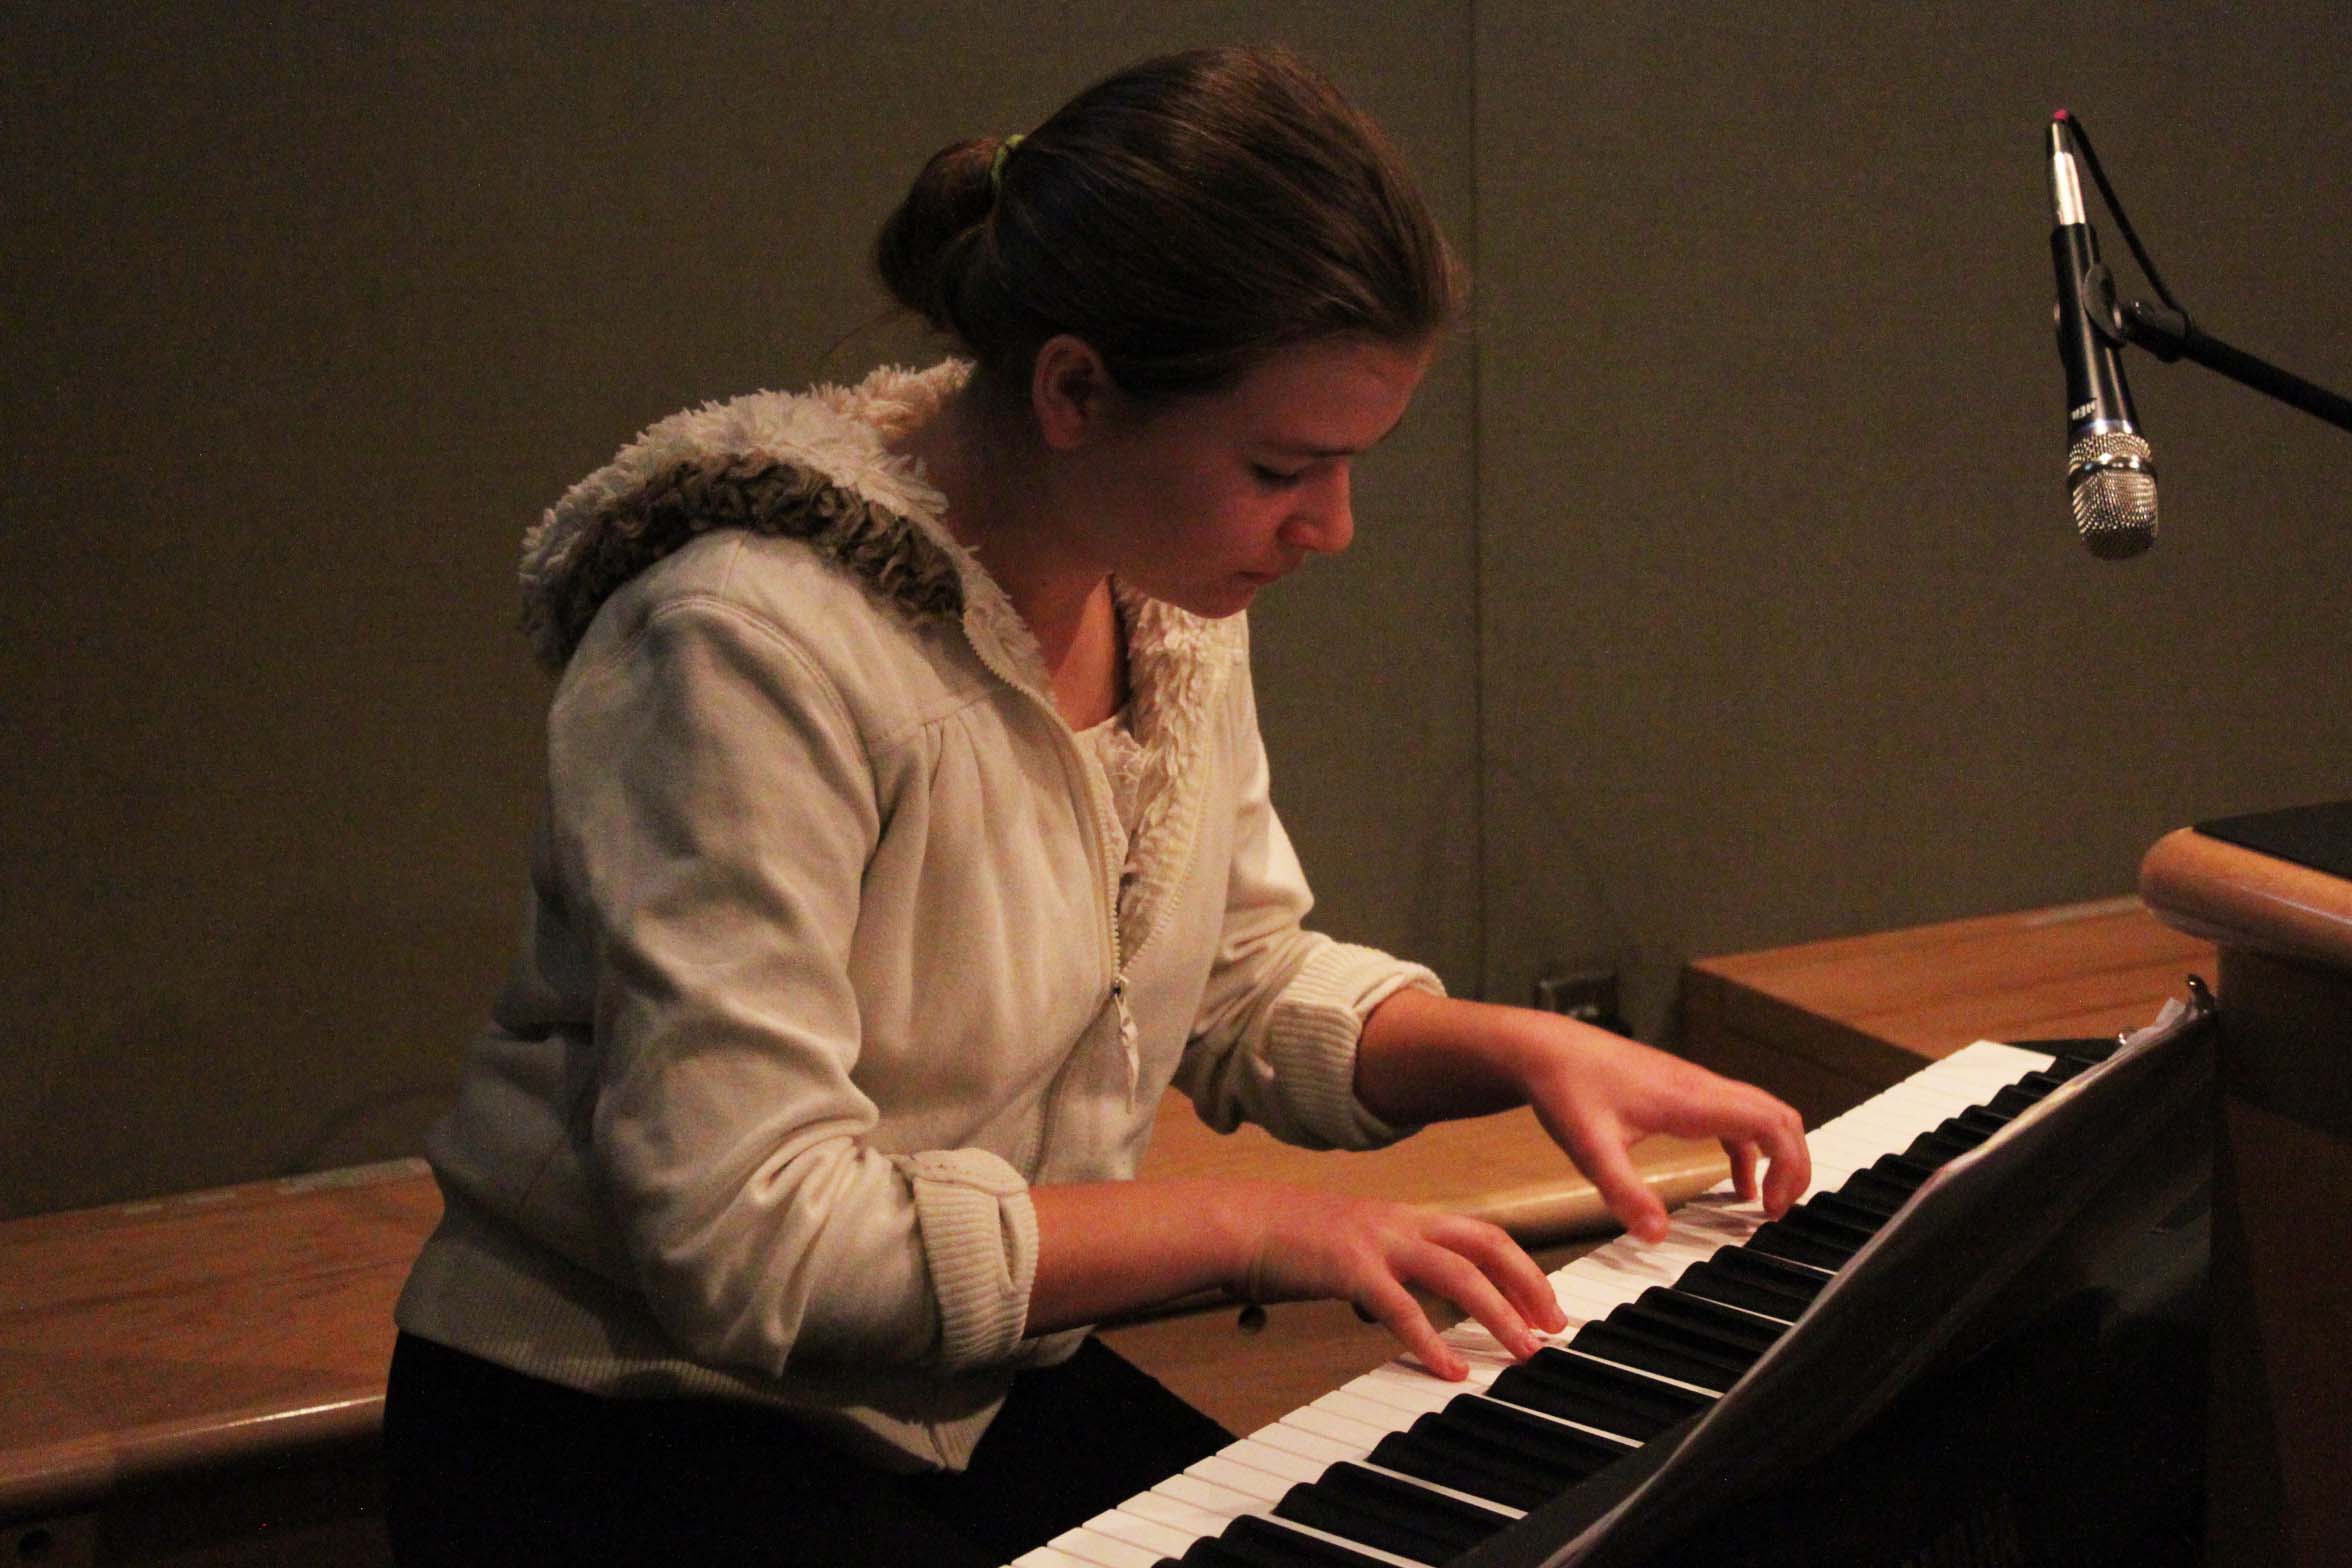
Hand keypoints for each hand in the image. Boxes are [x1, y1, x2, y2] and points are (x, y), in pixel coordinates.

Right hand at [1219, 1181, 1567, 1379]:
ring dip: (1498, 1314)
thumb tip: (1400, 1308)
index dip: (1521, 1266)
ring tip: (1522, 1350)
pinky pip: (1403, 1309)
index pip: (1481, 1234)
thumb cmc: (1286, 1238)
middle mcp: (1400, 1223)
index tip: (1545, 1303)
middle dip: (1529, 1284)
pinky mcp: (1351, 1268)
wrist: (1238, 1222)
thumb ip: (1383, 1270)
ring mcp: (1378, 1242)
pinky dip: (1433, 1343)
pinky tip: (1450, 1371)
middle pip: (1486, 1244)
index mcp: (1404, 1218)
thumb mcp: (1349, 1247)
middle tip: (1553, 1326)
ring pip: (1459, 1274)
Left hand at [1512, 1014, 1810, 1242]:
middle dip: (1795, 1165)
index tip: (1772, 1211)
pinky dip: (1747, 1151)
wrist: (1543, 1048)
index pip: (1772, 1123)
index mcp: (1693, 1099)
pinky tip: (1736, 1185)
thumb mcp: (1590, 1149)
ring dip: (1775, 1156)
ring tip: (1768, 1206)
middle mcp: (1702, 1088)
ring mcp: (1693, 1087)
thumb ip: (1625, 1193)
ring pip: (1760, 1114)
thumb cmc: (1566, 1088)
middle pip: (1779, 1117)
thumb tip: (1657, 1236)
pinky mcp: (1679, 1091)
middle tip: (1782, 1213)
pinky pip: (1733, 1118)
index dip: (1790, 1167)